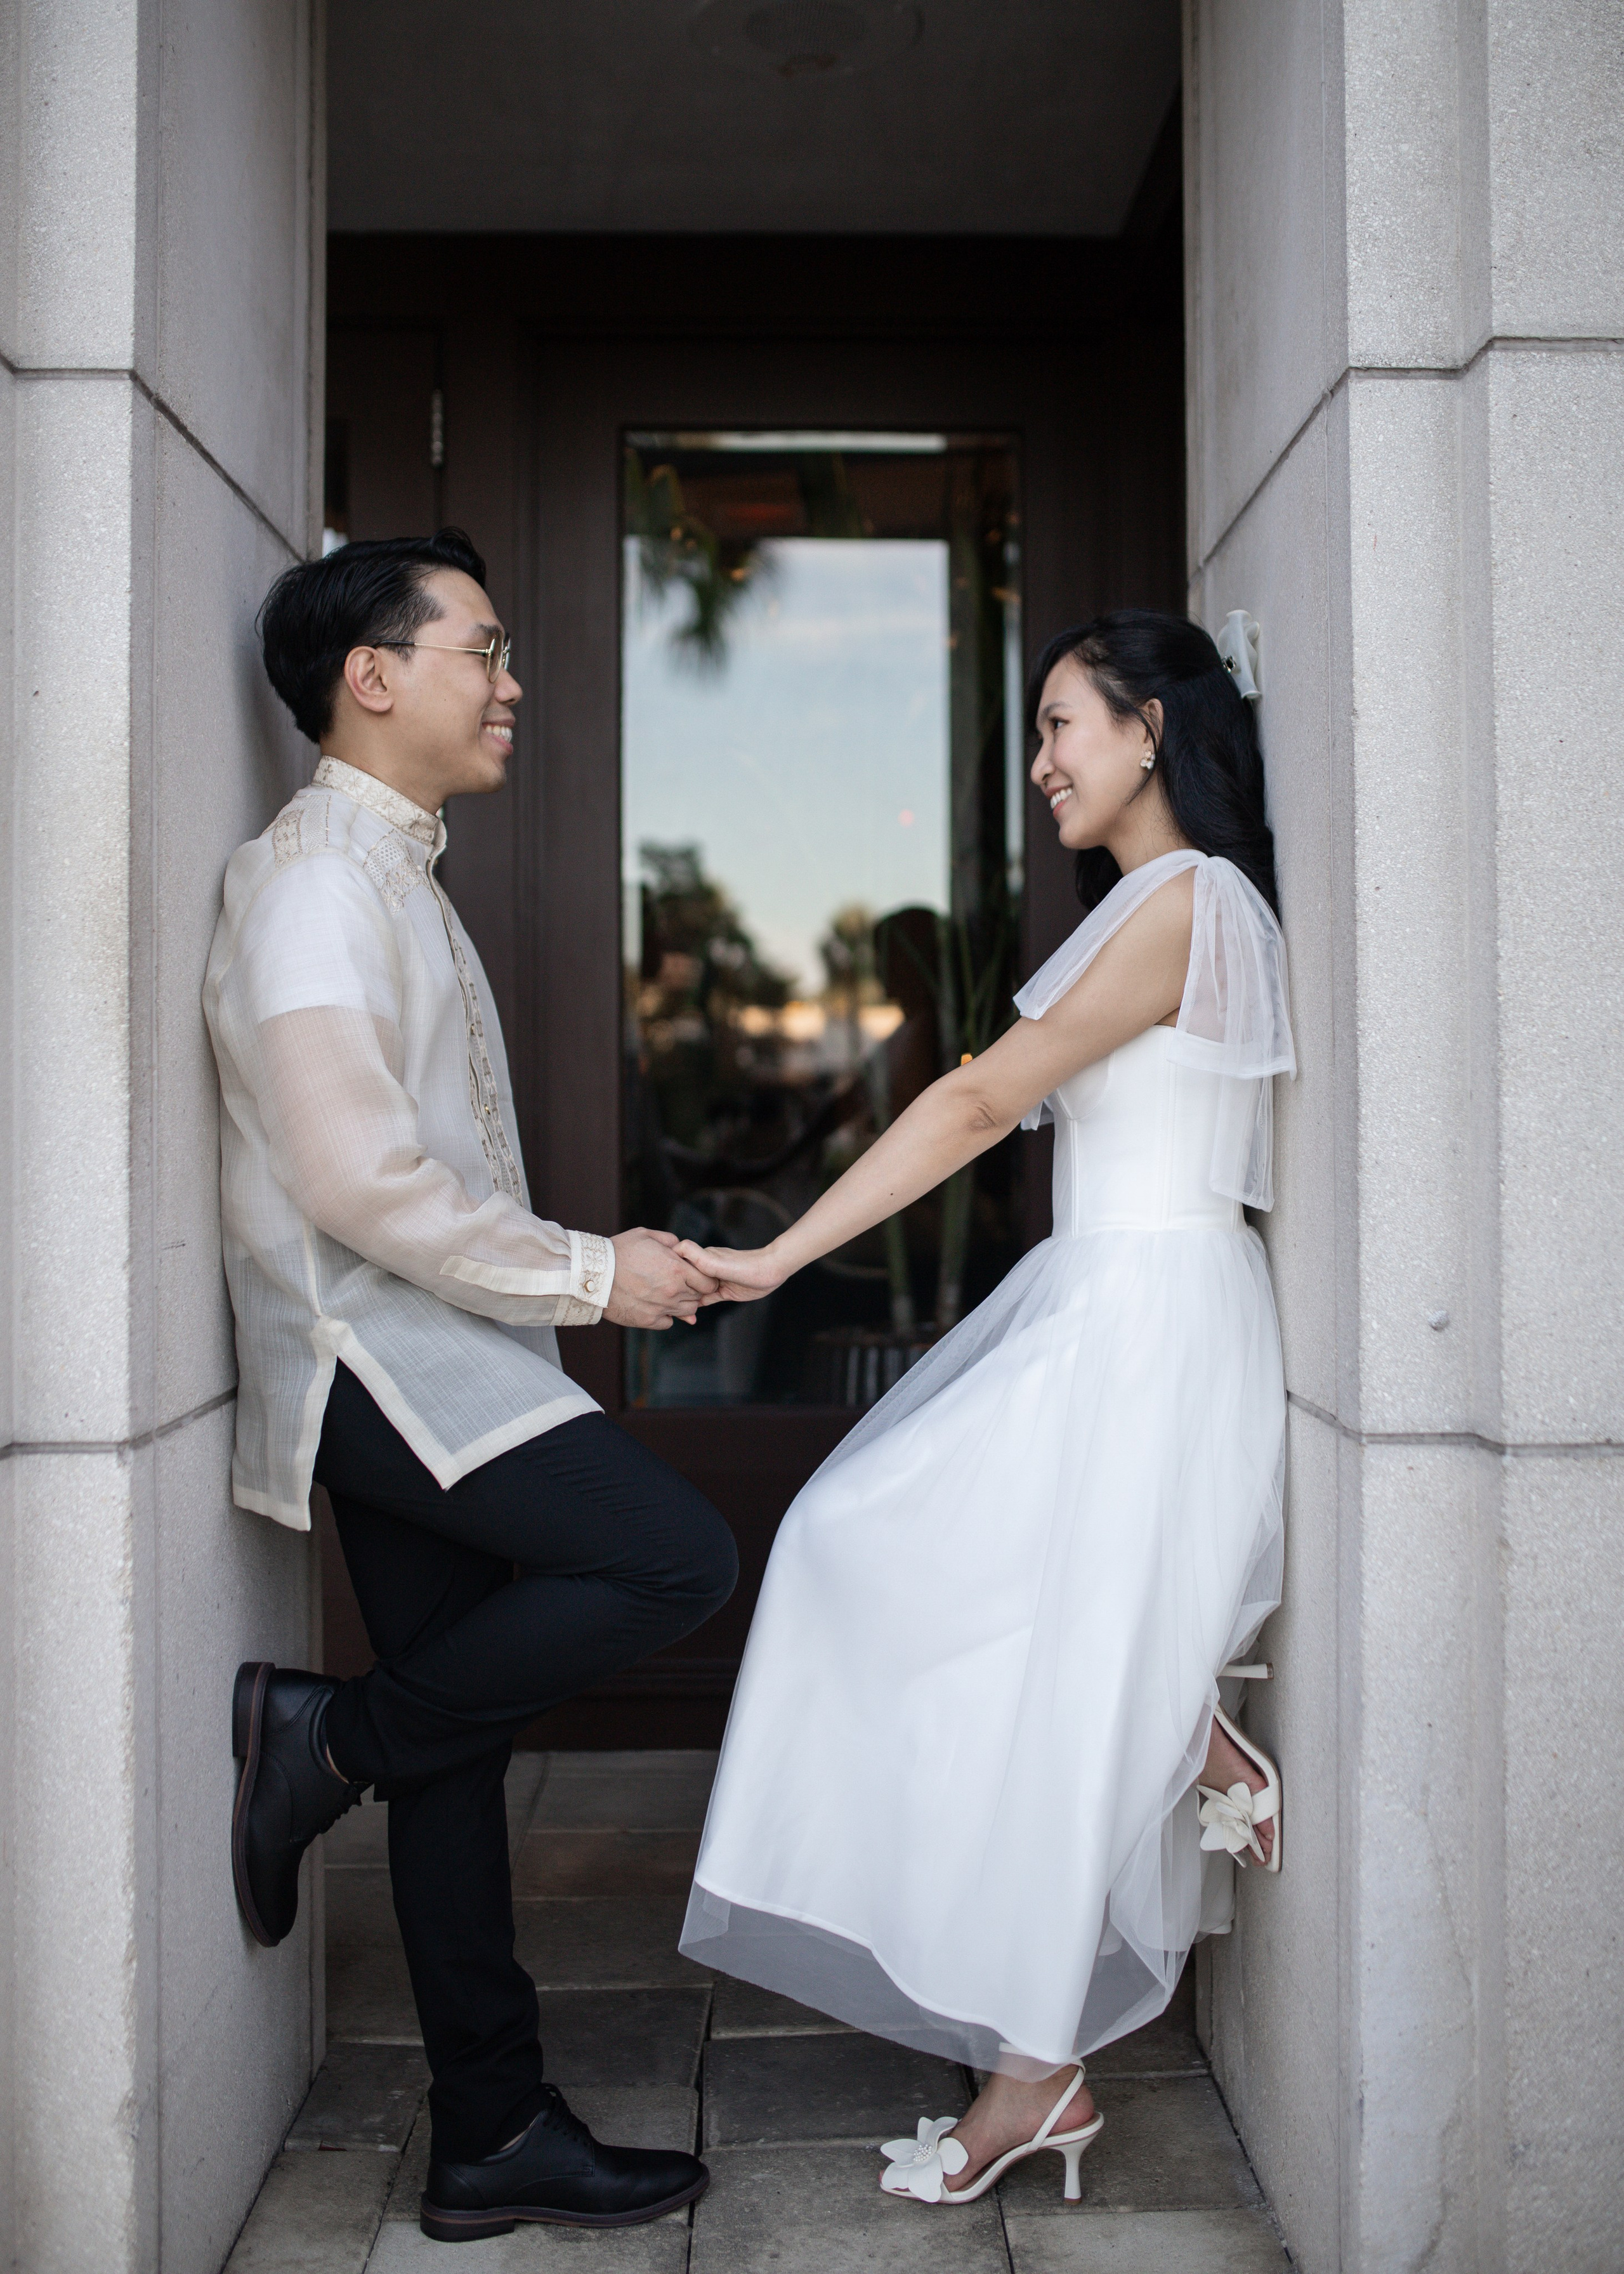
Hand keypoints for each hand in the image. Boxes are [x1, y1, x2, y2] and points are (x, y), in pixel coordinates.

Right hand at [604, 1228, 719, 1328]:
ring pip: (686, 1312)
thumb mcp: (646, 1235)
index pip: (708, 1282)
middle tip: (680, 1283)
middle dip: (693, 1290)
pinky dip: (666, 1315)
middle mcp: (673, 1291)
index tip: (696, 1276)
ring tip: (667, 1293)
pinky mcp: (648, 1320)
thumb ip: (669, 1240)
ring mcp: (661, 1308)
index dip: (705, 1278)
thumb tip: (680, 1248)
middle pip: (698, 1297)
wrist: (594, 1274)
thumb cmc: (619, 1251)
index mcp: (677, 1269)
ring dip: (682, 1303)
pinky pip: (668, 1322)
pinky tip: (657, 1305)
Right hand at [673, 1239, 789, 1303]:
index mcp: (702, 1258)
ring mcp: (714, 1280)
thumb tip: (677, 1248)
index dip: (668, 1266)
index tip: (658, 1276)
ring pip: (694, 1290)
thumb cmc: (746, 1265)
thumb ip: (698, 1257)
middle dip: (674, 1286)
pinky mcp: (723, 1291)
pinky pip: (706, 1299)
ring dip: (685, 1298)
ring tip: (671, 1309)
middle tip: (662, 1299)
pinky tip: (689, 1312)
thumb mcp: (718, 1262)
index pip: (678, 1259)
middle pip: (684, 1277)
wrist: (771, 1271)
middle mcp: (706, 1268)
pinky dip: (697, 1304)